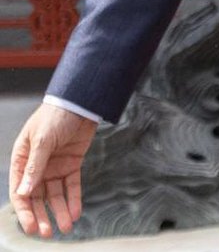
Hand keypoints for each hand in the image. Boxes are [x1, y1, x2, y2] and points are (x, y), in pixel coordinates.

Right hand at [9, 103, 96, 236]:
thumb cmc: (54, 117)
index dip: (25, 210)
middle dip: (41, 215)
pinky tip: (76, 213)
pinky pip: (71, 185)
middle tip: (47, 233)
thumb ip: (34, 167)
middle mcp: (36, 166)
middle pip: (37, 197)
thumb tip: (24, 192)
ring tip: (65, 227)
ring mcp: (54, 166)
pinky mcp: (71, 164)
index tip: (31, 226)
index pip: (20, 190)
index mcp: (22, 160)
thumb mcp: (41, 141)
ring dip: (59, 211)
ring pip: (55, 194)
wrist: (80, 102)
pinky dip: (74, 199)